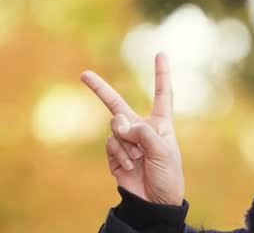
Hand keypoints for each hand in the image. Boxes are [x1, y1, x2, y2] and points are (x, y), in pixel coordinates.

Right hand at [80, 53, 184, 205]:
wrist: (154, 201)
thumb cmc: (168, 175)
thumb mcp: (164, 151)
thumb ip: (143, 133)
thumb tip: (120, 125)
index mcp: (160, 123)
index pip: (162, 94)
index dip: (161, 74)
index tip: (161, 53)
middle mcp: (141, 127)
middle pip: (117, 104)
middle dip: (99, 89)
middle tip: (84, 74)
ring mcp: (125, 140)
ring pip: (115, 128)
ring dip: (126, 143)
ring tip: (139, 158)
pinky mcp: (114, 154)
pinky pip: (111, 145)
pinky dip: (120, 154)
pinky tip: (130, 166)